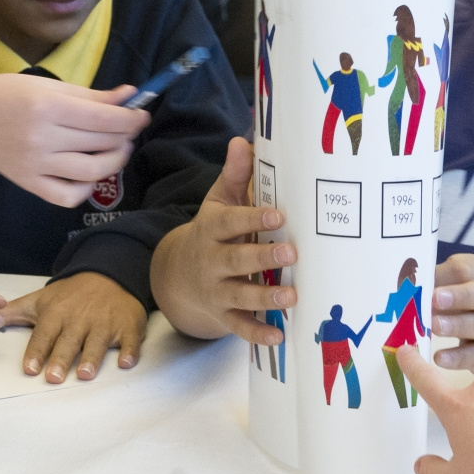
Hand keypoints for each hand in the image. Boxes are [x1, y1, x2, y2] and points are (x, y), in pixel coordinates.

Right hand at [0, 74, 148, 207]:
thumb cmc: (5, 94)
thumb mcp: (47, 85)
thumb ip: (90, 94)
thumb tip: (129, 95)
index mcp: (47, 106)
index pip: (103, 118)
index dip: (130, 118)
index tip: (142, 114)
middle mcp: (41, 137)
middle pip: (99, 142)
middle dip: (124, 135)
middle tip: (129, 128)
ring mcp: (34, 165)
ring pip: (90, 172)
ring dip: (114, 161)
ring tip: (117, 149)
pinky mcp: (28, 183)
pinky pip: (67, 196)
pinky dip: (86, 187)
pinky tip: (90, 173)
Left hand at [1, 272, 145, 381]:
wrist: (109, 274)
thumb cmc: (72, 293)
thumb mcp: (41, 299)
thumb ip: (14, 312)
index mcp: (57, 314)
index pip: (44, 335)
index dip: (37, 351)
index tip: (30, 368)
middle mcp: (80, 319)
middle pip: (69, 342)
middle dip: (61, 359)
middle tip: (53, 377)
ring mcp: (105, 322)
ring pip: (97, 342)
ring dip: (91, 358)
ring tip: (84, 374)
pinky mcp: (128, 326)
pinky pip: (130, 340)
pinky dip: (129, 351)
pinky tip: (126, 362)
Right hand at [149, 137, 295, 341]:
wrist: (181, 275)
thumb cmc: (214, 231)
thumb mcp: (219, 201)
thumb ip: (235, 174)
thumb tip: (244, 140)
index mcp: (212, 229)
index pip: (229, 223)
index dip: (252, 219)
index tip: (278, 215)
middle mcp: (211, 261)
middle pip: (235, 260)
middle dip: (262, 257)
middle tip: (291, 251)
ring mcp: (216, 290)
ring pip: (239, 296)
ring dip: (265, 298)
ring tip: (292, 296)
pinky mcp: (223, 315)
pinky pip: (238, 327)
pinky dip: (257, 333)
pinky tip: (279, 334)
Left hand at [431, 253, 473, 372]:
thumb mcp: (465, 285)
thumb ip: (439, 284)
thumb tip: (406, 288)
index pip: (468, 269)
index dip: (446, 274)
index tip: (424, 279)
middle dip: (459, 296)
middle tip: (435, 298)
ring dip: (456, 325)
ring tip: (434, 325)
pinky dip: (458, 357)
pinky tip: (440, 357)